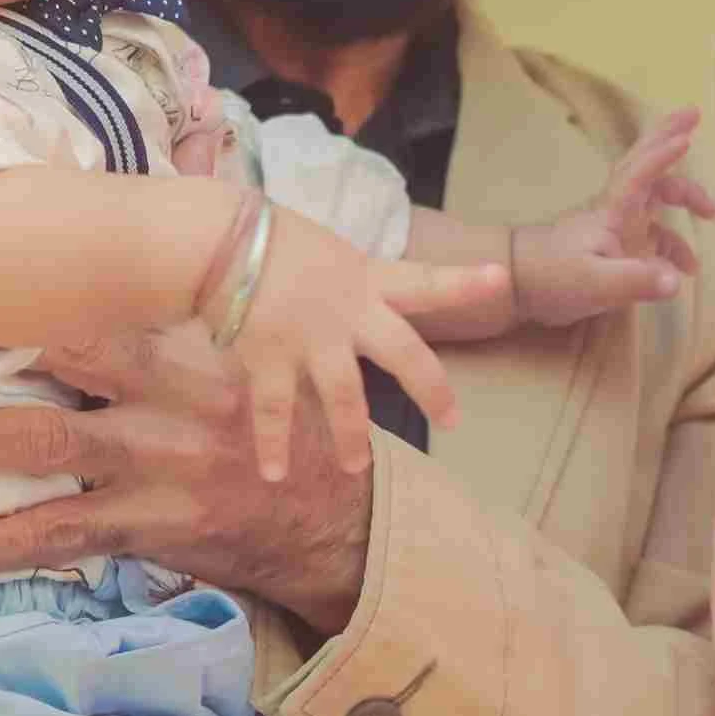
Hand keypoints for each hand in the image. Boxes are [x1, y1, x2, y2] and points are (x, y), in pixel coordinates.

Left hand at [0, 323, 376, 628]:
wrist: (337, 520)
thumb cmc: (279, 426)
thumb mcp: (251, 352)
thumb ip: (195, 295)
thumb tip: (189, 164)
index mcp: (193, 351)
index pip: (103, 313)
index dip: (33, 297)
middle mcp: (171, 403)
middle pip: (62, 374)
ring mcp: (160, 467)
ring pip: (52, 449)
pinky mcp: (155, 526)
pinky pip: (69, 534)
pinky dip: (11, 544)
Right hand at [223, 206, 454, 481]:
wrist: (213, 239)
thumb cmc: (265, 241)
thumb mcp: (321, 251)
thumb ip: (347, 282)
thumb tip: (357, 303)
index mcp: (363, 278)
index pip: (423, 279)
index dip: (463, 281)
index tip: (501, 278)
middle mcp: (347, 311)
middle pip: (404, 353)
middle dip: (431, 389)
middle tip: (452, 420)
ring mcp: (310, 338)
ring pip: (345, 397)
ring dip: (351, 436)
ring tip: (354, 467)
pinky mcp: (270, 358)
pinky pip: (275, 411)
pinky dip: (274, 444)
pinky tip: (274, 475)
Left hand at [503, 109, 714, 327]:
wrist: (519, 285)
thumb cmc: (552, 276)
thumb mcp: (595, 283)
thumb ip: (636, 281)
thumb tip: (677, 280)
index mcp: (611, 211)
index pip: (640, 174)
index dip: (662, 155)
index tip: (686, 138)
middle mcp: (618, 212)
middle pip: (649, 169)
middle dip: (669, 140)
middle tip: (694, 116)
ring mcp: (618, 229)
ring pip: (656, 202)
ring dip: (683, 200)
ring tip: (712, 213)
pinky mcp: (617, 250)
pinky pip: (654, 240)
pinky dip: (673, 248)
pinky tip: (684, 271)